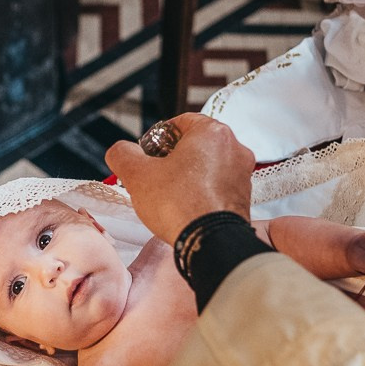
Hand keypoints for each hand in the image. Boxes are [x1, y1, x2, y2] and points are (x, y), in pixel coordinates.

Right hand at [106, 114, 254, 244]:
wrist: (210, 243)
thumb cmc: (179, 205)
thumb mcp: (137, 175)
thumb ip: (122, 154)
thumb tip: (120, 151)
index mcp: (212, 132)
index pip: (180, 123)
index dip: (157, 139)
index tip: (146, 156)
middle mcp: (234, 147)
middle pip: (195, 145)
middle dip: (172, 158)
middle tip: (154, 176)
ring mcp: (242, 173)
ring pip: (207, 166)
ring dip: (187, 175)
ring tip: (168, 195)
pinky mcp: (244, 196)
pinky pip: (217, 186)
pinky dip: (202, 192)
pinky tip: (186, 207)